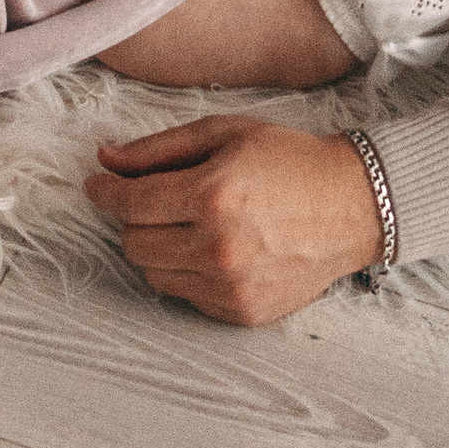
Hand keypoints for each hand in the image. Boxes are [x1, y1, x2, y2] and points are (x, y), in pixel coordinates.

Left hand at [86, 117, 382, 325]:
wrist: (351, 205)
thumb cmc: (287, 159)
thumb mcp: (223, 134)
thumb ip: (158, 148)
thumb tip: (105, 159)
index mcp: (211, 196)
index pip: (129, 204)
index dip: (104, 192)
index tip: (97, 185)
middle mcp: (218, 248)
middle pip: (134, 244)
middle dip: (132, 219)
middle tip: (151, 199)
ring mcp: (231, 287)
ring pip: (154, 275)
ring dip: (156, 247)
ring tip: (184, 222)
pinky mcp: (243, 313)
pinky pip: (186, 297)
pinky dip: (186, 272)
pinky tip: (210, 247)